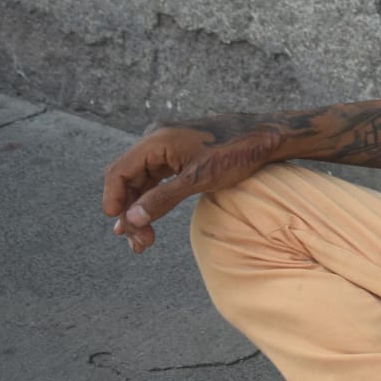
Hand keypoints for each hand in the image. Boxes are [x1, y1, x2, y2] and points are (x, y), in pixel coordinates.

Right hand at [101, 116, 282, 253]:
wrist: (267, 136)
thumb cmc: (236, 153)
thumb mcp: (199, 179)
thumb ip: (163, 199)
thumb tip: (132, 219)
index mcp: (156, 140)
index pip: (119, 172)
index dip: (113, 200)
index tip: (118, 226)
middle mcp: (156, 139)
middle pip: (127, 180)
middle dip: (129, 212)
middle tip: (139, 243)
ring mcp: (166, 147)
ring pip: (141, 182)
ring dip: (140, 210)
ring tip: (143, 242)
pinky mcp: (177, 155)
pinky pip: (155, 179)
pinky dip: (152, 199)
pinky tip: (149, 220)